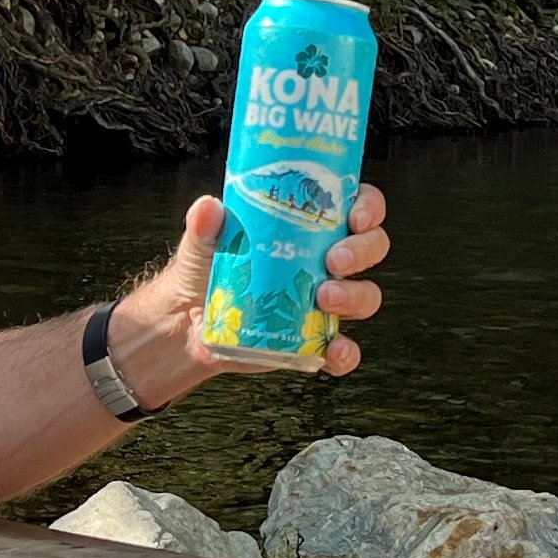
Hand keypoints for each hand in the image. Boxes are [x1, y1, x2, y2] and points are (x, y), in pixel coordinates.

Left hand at [153, 180, 392, 379]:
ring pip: (365, 295)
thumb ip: (204, 225)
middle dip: (362, 250)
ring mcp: (323, 302)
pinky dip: (345, 352)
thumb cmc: (204, 273)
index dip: (368, 207)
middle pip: (371, 247)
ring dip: (354, 295)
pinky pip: (344, 349)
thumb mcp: (202, 243)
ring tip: (324, 298)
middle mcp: (324, 262)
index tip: (355, 216)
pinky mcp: (313, 340)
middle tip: (335, 259)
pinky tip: (333, 349)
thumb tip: (208, 208)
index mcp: (308, 227)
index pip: (355, 205)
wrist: (186, 325)